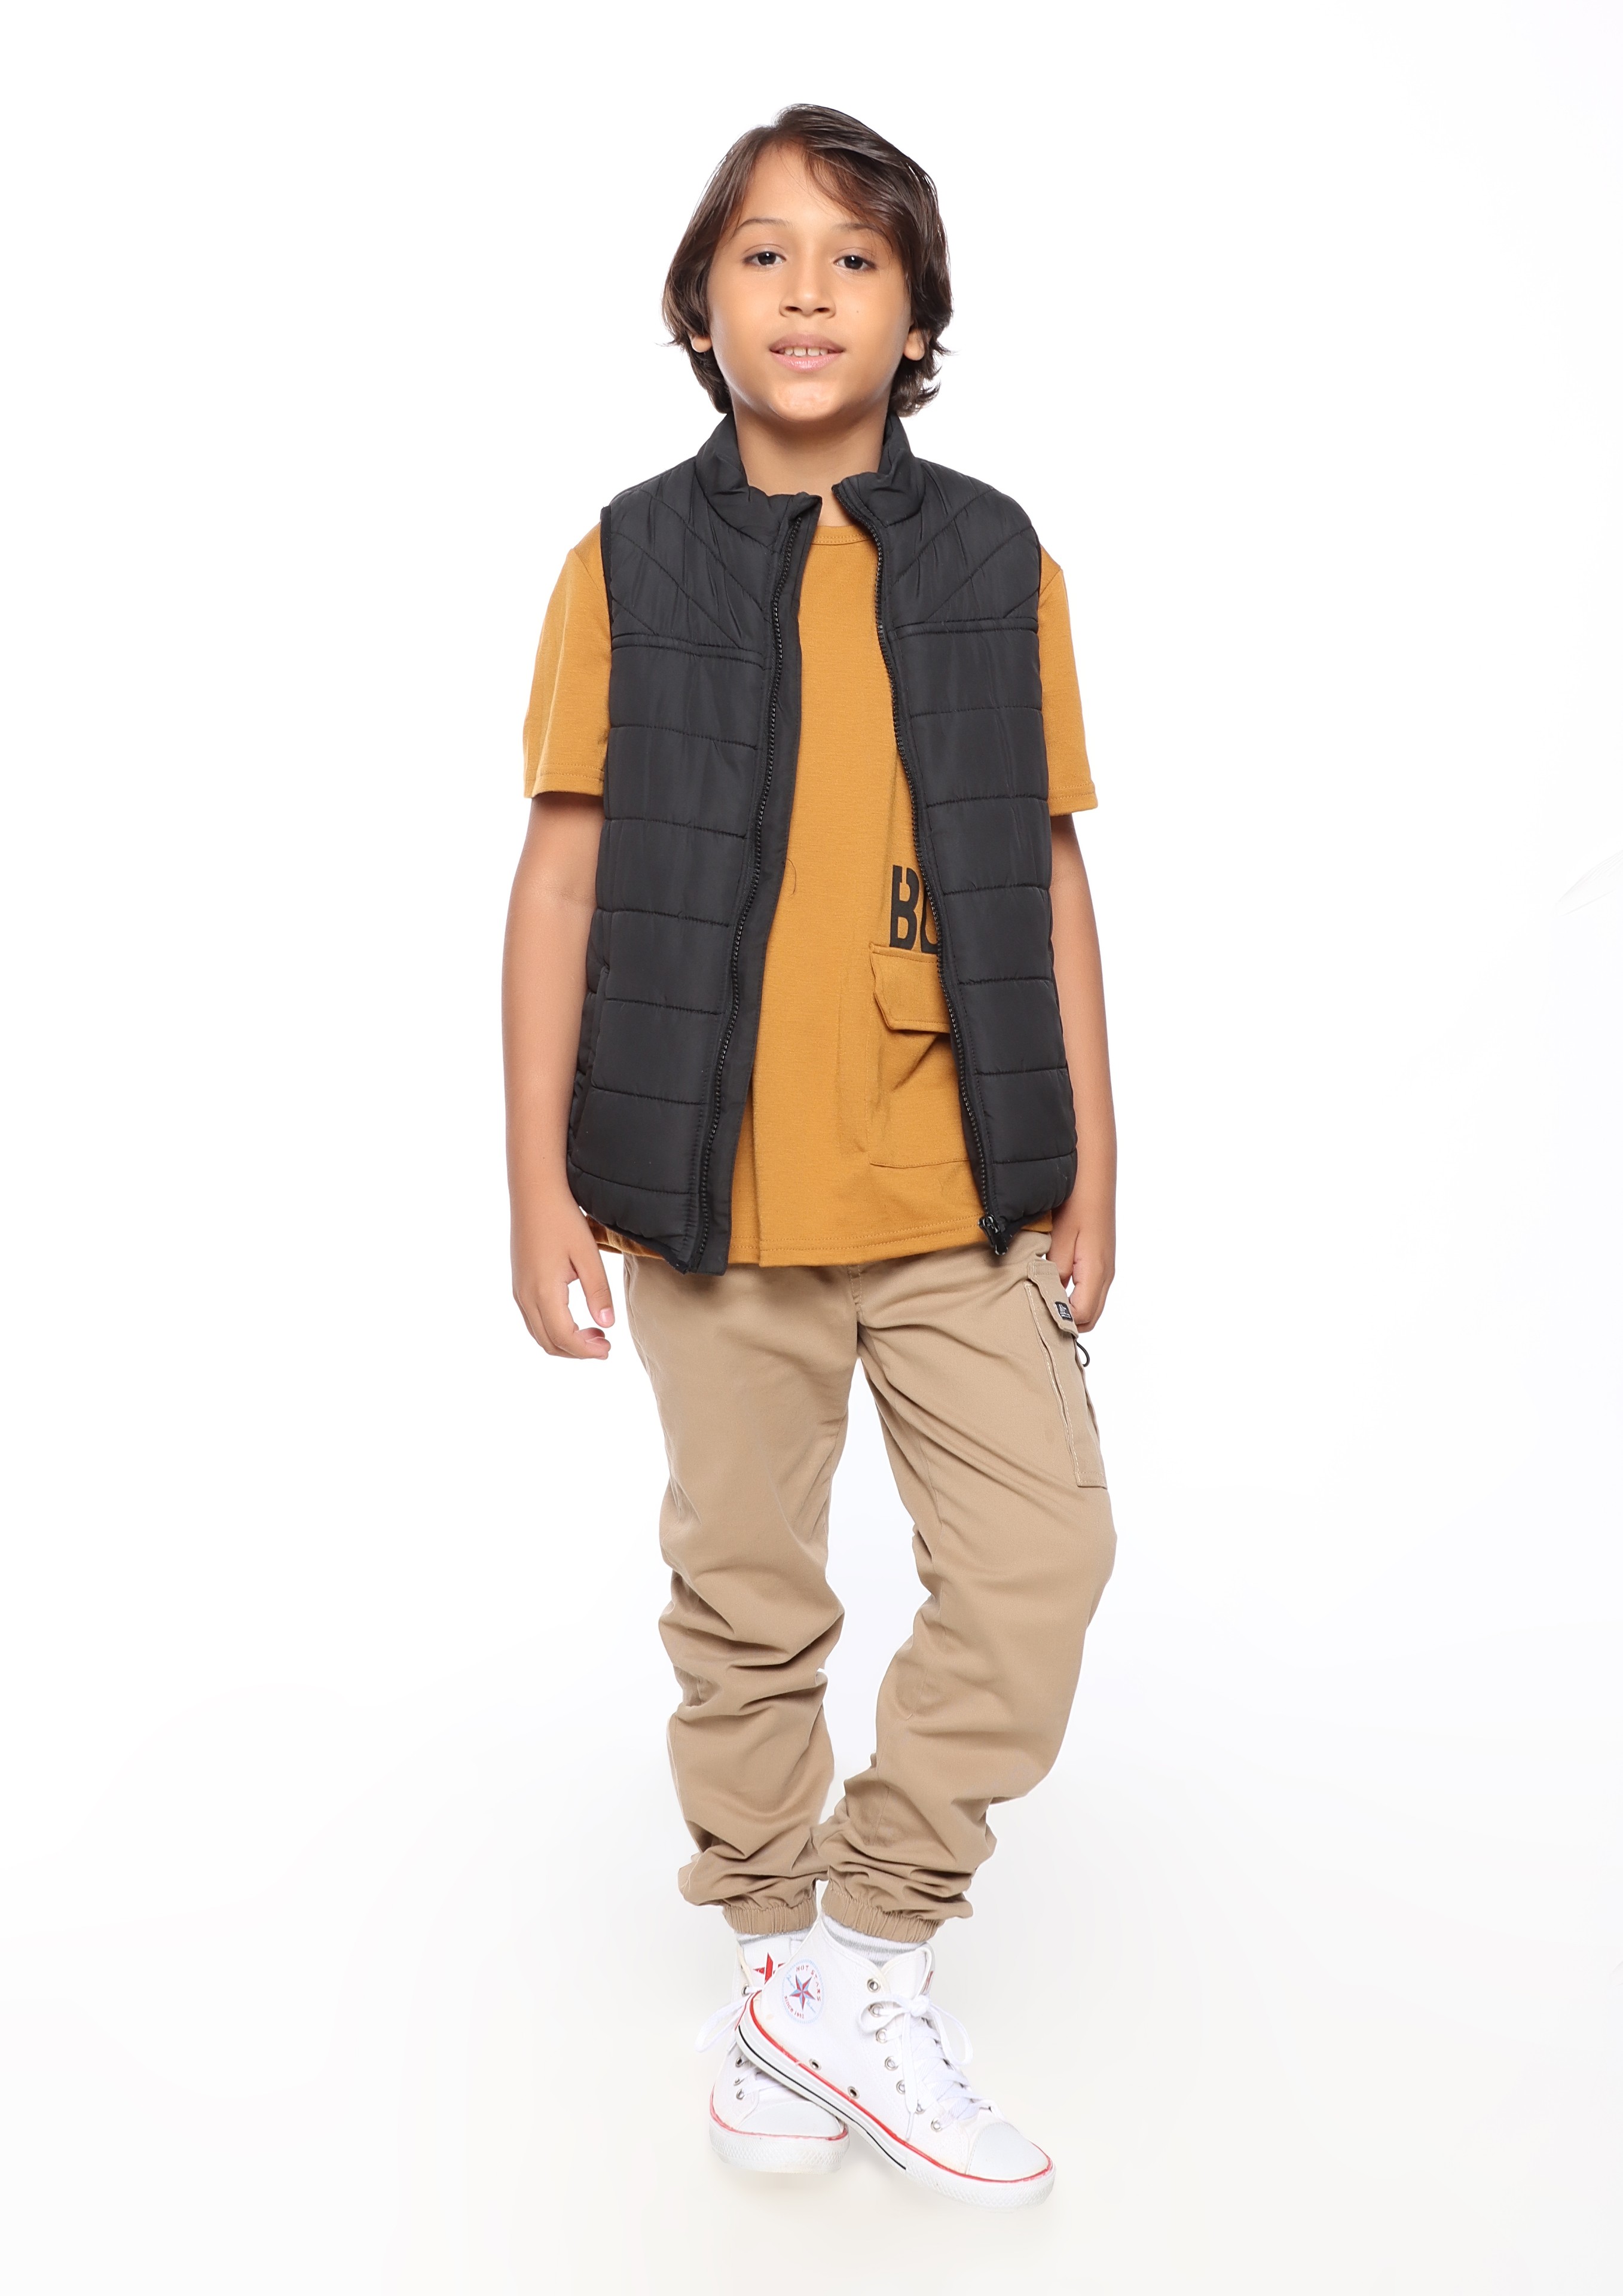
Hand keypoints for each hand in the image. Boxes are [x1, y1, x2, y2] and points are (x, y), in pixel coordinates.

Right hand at [511, 1191, 615, 1359]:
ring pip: (539, 1334)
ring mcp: (519, 1291)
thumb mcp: (588, 1255)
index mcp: (544, 1291)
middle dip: (577, 1351)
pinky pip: (533, 1320)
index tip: (609, 1348)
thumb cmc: (563, 1219)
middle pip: (549, 1343)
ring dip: (565, 1342)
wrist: (534, 1193)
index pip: (565, 1337)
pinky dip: (553, 1330)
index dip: (588, 1350)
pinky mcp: (519, 1284)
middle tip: (605, 1344)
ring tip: (594, 1333)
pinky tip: (574, 1319)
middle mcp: (526, 1296)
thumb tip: (607, 1325)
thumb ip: (598, 1292)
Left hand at [1045, 1190, 1114, 1332]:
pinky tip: (1051, 1284)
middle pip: (1089, 1317)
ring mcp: (1105, 1267)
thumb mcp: (1060, 1237)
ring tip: (1041, 1300)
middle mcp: (1105, 1274)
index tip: (1036, 1317)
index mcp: (1096, 1271)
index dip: (1059, 1323)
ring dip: (1068, 1309)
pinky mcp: (1099, 1259)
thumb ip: (1056, 1272)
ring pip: (1090, 1305)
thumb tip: (1051, 1300)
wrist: (1094, 1173)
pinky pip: (1089, 1290)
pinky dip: (1072, 1296)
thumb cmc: (1078, 1200)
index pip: (1081, 1316)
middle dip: (1065, 1322)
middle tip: (1036, 1314)